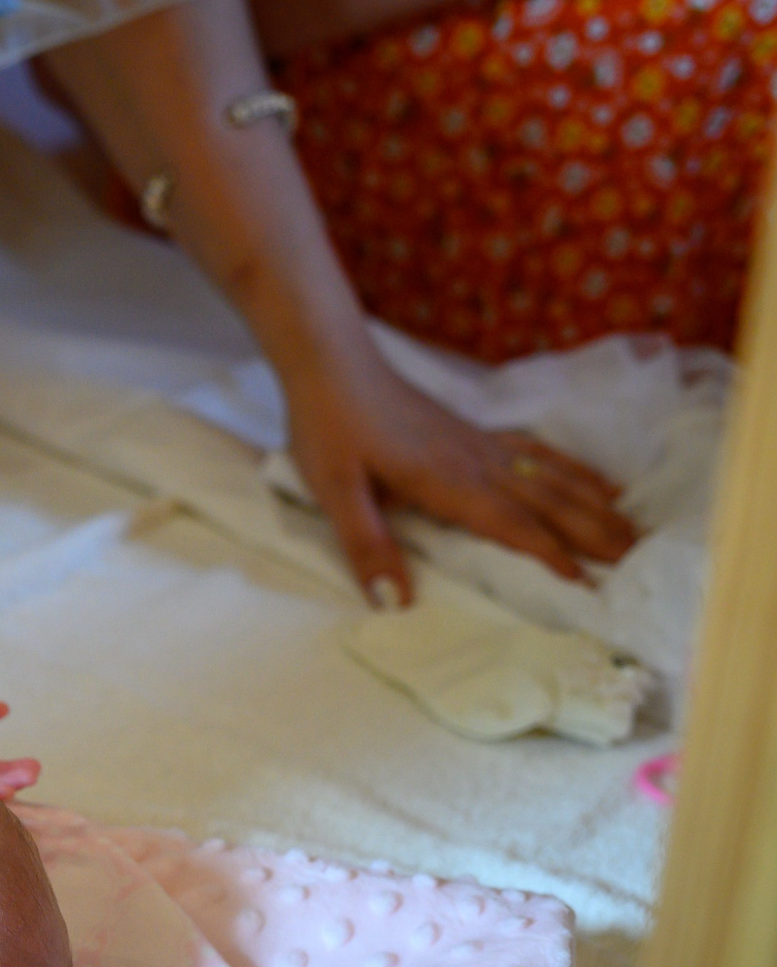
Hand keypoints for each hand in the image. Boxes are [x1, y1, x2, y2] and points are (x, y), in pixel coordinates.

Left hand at [282, 346, 638, 604]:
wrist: (332, 362)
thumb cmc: (328, 426)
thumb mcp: (334, 492)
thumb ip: (367, 545)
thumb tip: (395, 604)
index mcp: (446, 481)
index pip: (511, 524)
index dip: (550, 555)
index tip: (588, 586)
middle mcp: (475, 462)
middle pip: (546, 501)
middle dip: (593, 532)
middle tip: (639, 560)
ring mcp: (479, 442)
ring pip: (550, 476)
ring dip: (594, 504)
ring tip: (633, 529)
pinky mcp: (474, 430)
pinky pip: (538, 451)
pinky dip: (573, 469)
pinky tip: (596, 480)